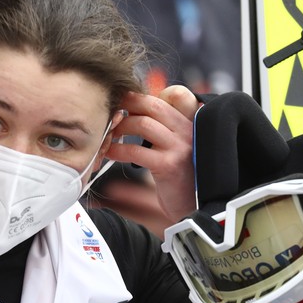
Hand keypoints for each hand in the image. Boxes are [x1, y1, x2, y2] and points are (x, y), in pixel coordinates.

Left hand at [107, 85, 197, 220]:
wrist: (193, 207)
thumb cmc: (181, 177)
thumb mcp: (177, 147)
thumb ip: (164, 127)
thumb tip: (135, 108)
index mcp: (192, 123)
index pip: (174, 95)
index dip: (146, 95)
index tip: (128, 101)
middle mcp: (189, 130)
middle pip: (153, 104)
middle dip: (128, 105)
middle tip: (112, 112)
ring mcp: (180, 147)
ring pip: (143, 124)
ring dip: (120, 128)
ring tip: (110, 136)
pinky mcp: (169, 165)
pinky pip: (136, 150)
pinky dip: (117, 150)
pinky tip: (110, 153)